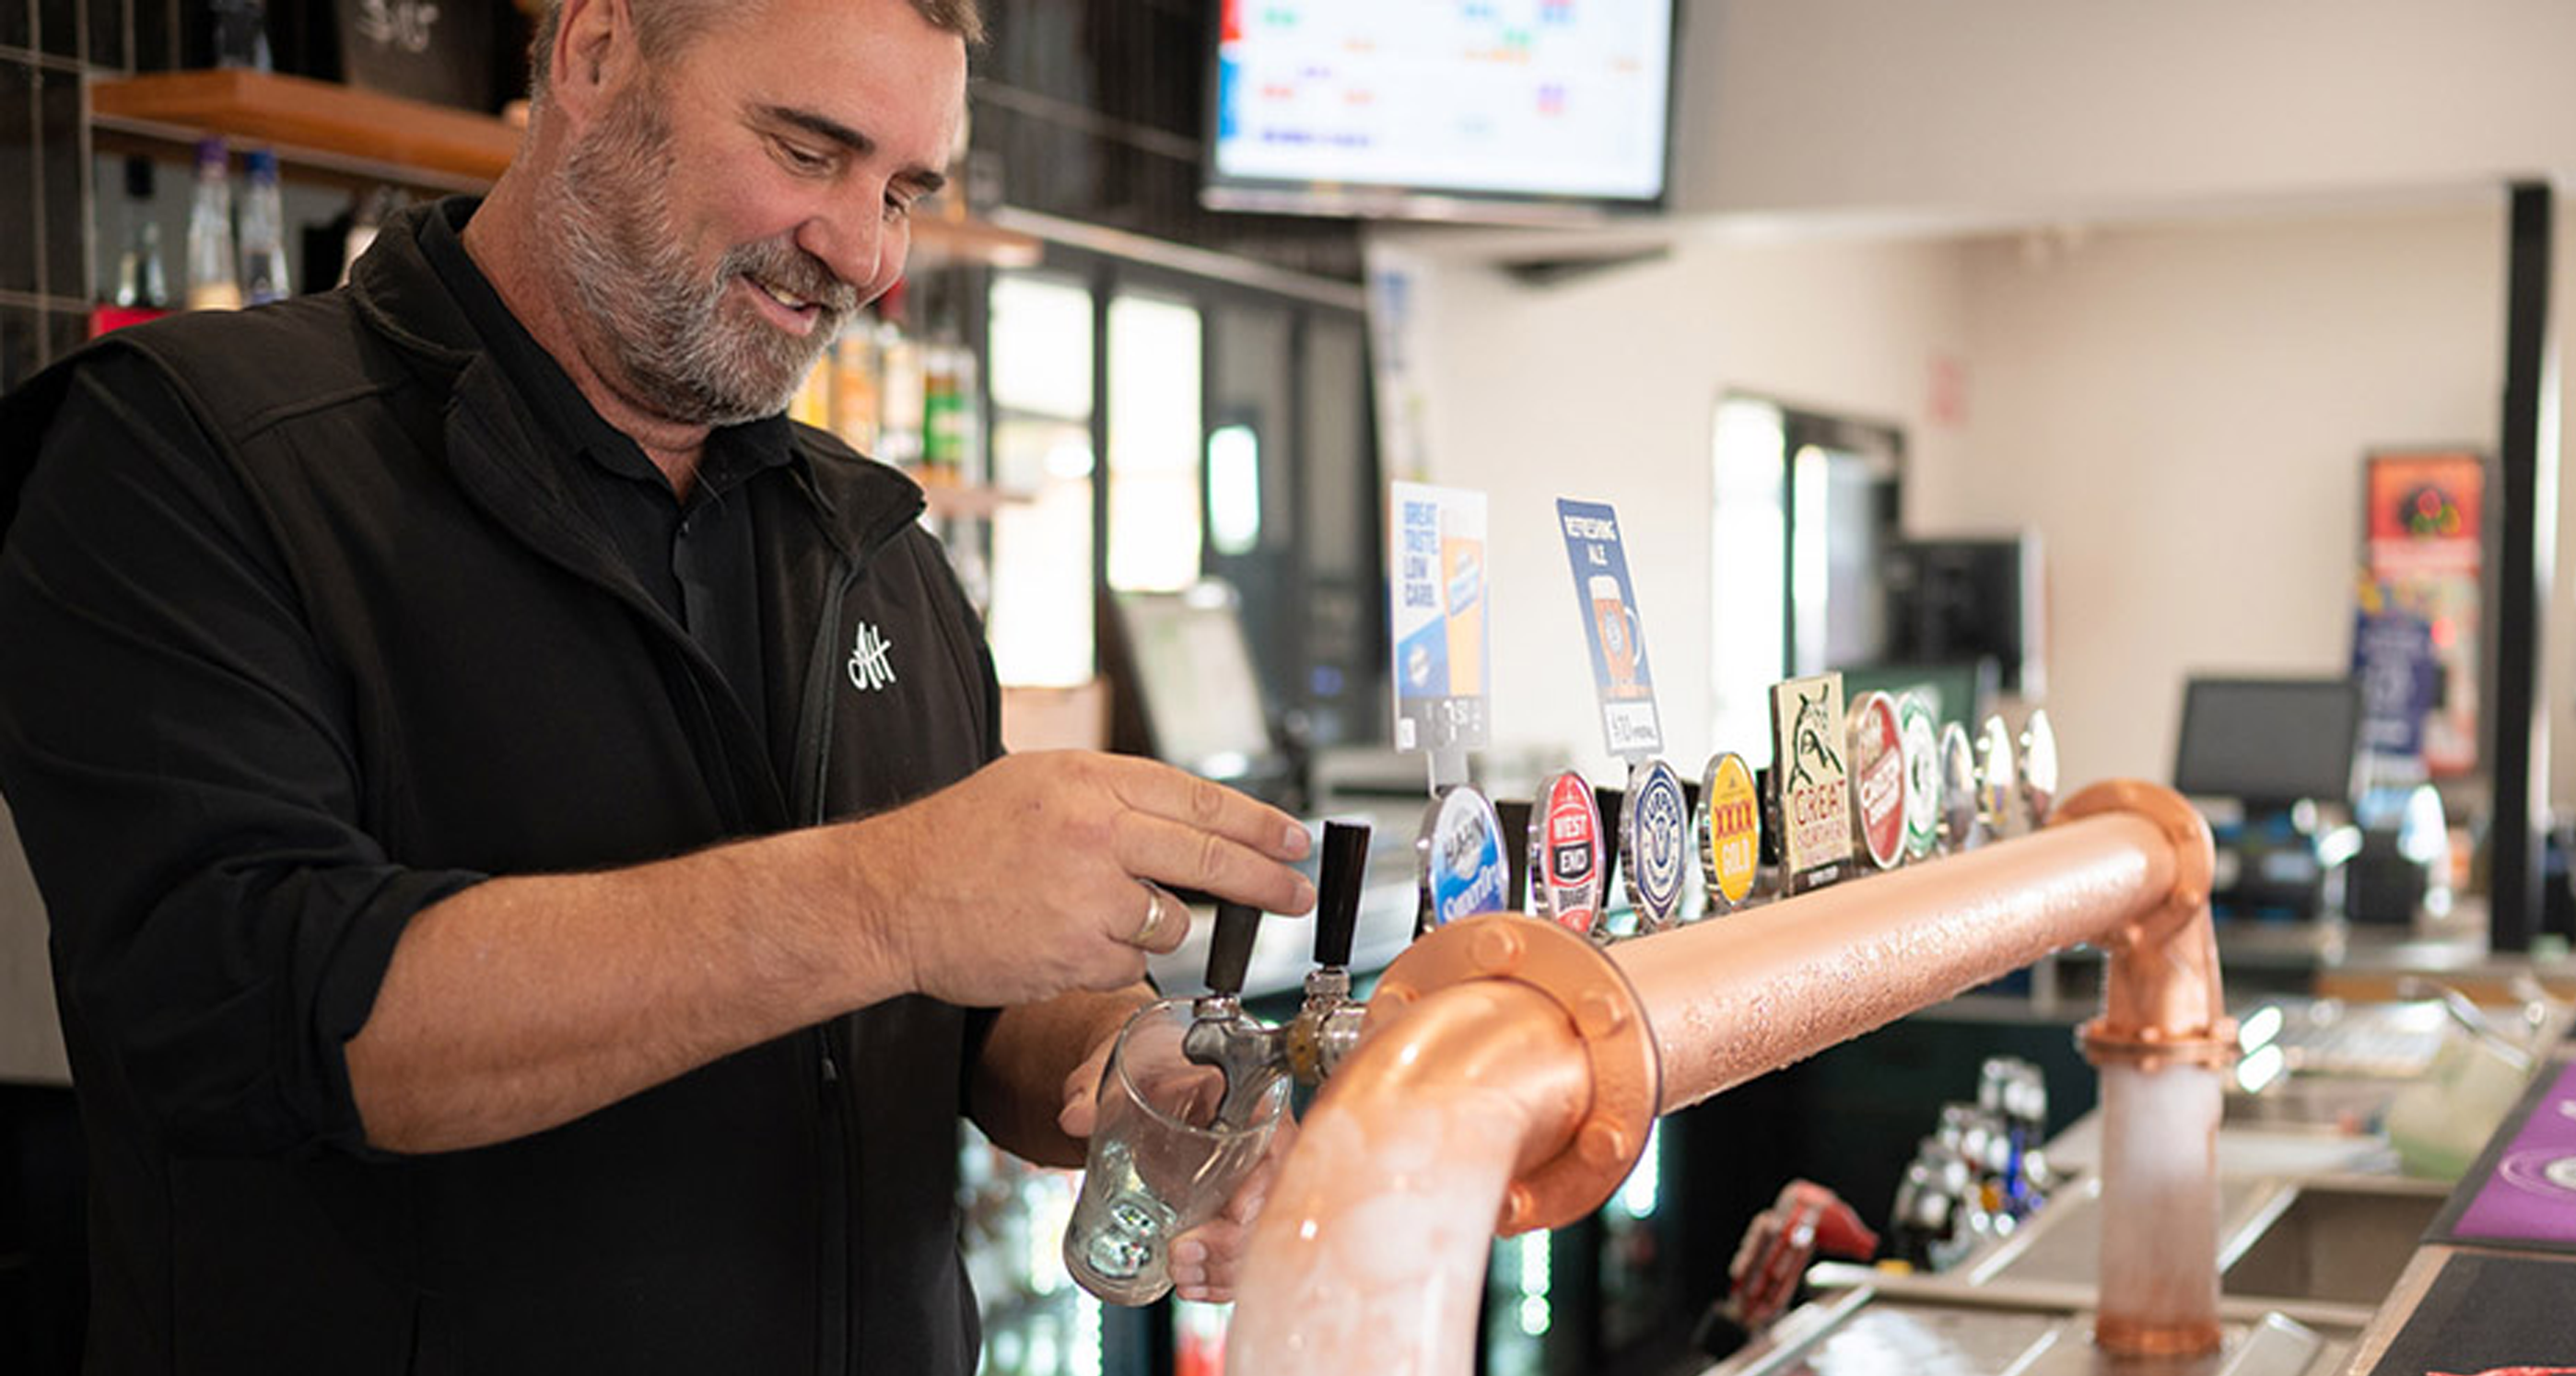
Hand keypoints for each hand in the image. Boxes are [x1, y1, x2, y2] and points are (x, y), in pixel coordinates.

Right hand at [849, 752, 1313, 1007]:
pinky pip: (1128, 965)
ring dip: (1153, 925)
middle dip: (1266, 880)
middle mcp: (1096, 832)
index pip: (1199, 800)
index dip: (1256, 823)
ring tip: (1089, 914)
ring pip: (1170, 921)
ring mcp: (1089, 896)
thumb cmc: (956, 840)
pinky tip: (1061, 941)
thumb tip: (1185, 821)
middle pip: (1209, 859)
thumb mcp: (1035, 783)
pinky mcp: (1078, 953)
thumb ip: (1109, 796)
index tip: (1293, 839)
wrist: (889, 895)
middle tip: (1298, 893)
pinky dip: (1109, 961)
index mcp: (1089, 780)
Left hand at [1056, 1029, 1293, 1304]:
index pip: (1279, 1154)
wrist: (1151, 1067)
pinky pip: (1246, 1252)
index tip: (1224, 1220)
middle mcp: (1264, 1146)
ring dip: (1224, 1271)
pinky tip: (1192, 1285)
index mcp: (1253, 1102)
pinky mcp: (1237, 1208)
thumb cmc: (1149, 1060)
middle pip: (1272, 1209)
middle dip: (1229, 1247)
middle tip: (1178, 1256)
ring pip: (1260, 1239)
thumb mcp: (1123, 1063)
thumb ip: (1093, 1085)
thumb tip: (1073, 1116)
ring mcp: (1254, 1182)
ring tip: (1179, 1274)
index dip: (1257, 1196)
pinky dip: (1222, 1278)